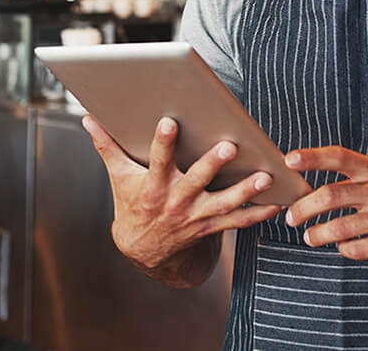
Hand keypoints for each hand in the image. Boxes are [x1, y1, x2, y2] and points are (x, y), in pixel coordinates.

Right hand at [83, 115, 281, 270]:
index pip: (158, 160)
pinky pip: (238, 221)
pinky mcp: (211, 226)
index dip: (163, 142)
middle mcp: (177, 201)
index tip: (170, 122)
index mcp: (154, 185)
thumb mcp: (118, 176)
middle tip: (229, 147)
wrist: (143, 249)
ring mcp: (196, 216)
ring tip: (265, 176)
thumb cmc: (132, 203)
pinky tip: (278, 202)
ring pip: (224, 204)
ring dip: (246, 191)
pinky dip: (259, 212)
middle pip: (197, 181)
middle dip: (213, 165)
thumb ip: (106, 145)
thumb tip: (88, 117)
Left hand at [284, 146, 367, 259]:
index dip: (313, 157)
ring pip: (339, 227)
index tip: (289, 160)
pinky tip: (340, 245)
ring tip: (310, 236)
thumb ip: (350, 174)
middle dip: (304, 207)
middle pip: (331, 195)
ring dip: (317, 234)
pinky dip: (342, 248)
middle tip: (291, 216)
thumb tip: (308, 181)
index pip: (340, 156)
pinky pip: (355, 249)